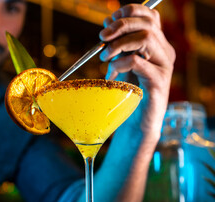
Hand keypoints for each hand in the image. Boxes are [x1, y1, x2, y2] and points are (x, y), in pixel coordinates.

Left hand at [99, 4, 175, 142]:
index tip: (109, 21)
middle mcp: (164, 52)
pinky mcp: (157, 82)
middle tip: (102, 37)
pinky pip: (137, 62)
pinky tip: (111, 75)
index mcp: (158, 45)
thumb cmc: (129, 93)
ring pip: (145, 38)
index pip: (150, 16)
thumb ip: (120, 46)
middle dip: (120, 26)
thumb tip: (107, 25)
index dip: (130, 12)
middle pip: (147, 23)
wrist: (137, 123)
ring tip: (105, 57)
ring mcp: (163, 67)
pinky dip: (119, 64)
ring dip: (118, 44)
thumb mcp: (123, 64)